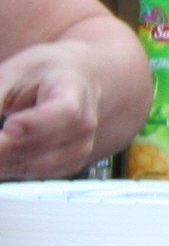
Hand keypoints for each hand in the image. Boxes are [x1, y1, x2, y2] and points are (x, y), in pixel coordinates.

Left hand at [0, 38, 130, 182]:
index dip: (33, 124)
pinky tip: (0, 154)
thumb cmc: (43, 73)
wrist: (76, 79)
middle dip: (2, 148)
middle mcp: (84, 123)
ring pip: (33, 166)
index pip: (62, 112)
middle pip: (39, 144)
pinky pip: (34, 173)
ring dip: (2, 162)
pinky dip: (9, 167)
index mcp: (73, 91)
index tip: (8, 126)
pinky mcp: (72, 163)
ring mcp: (81, 146)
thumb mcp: (14, 72)